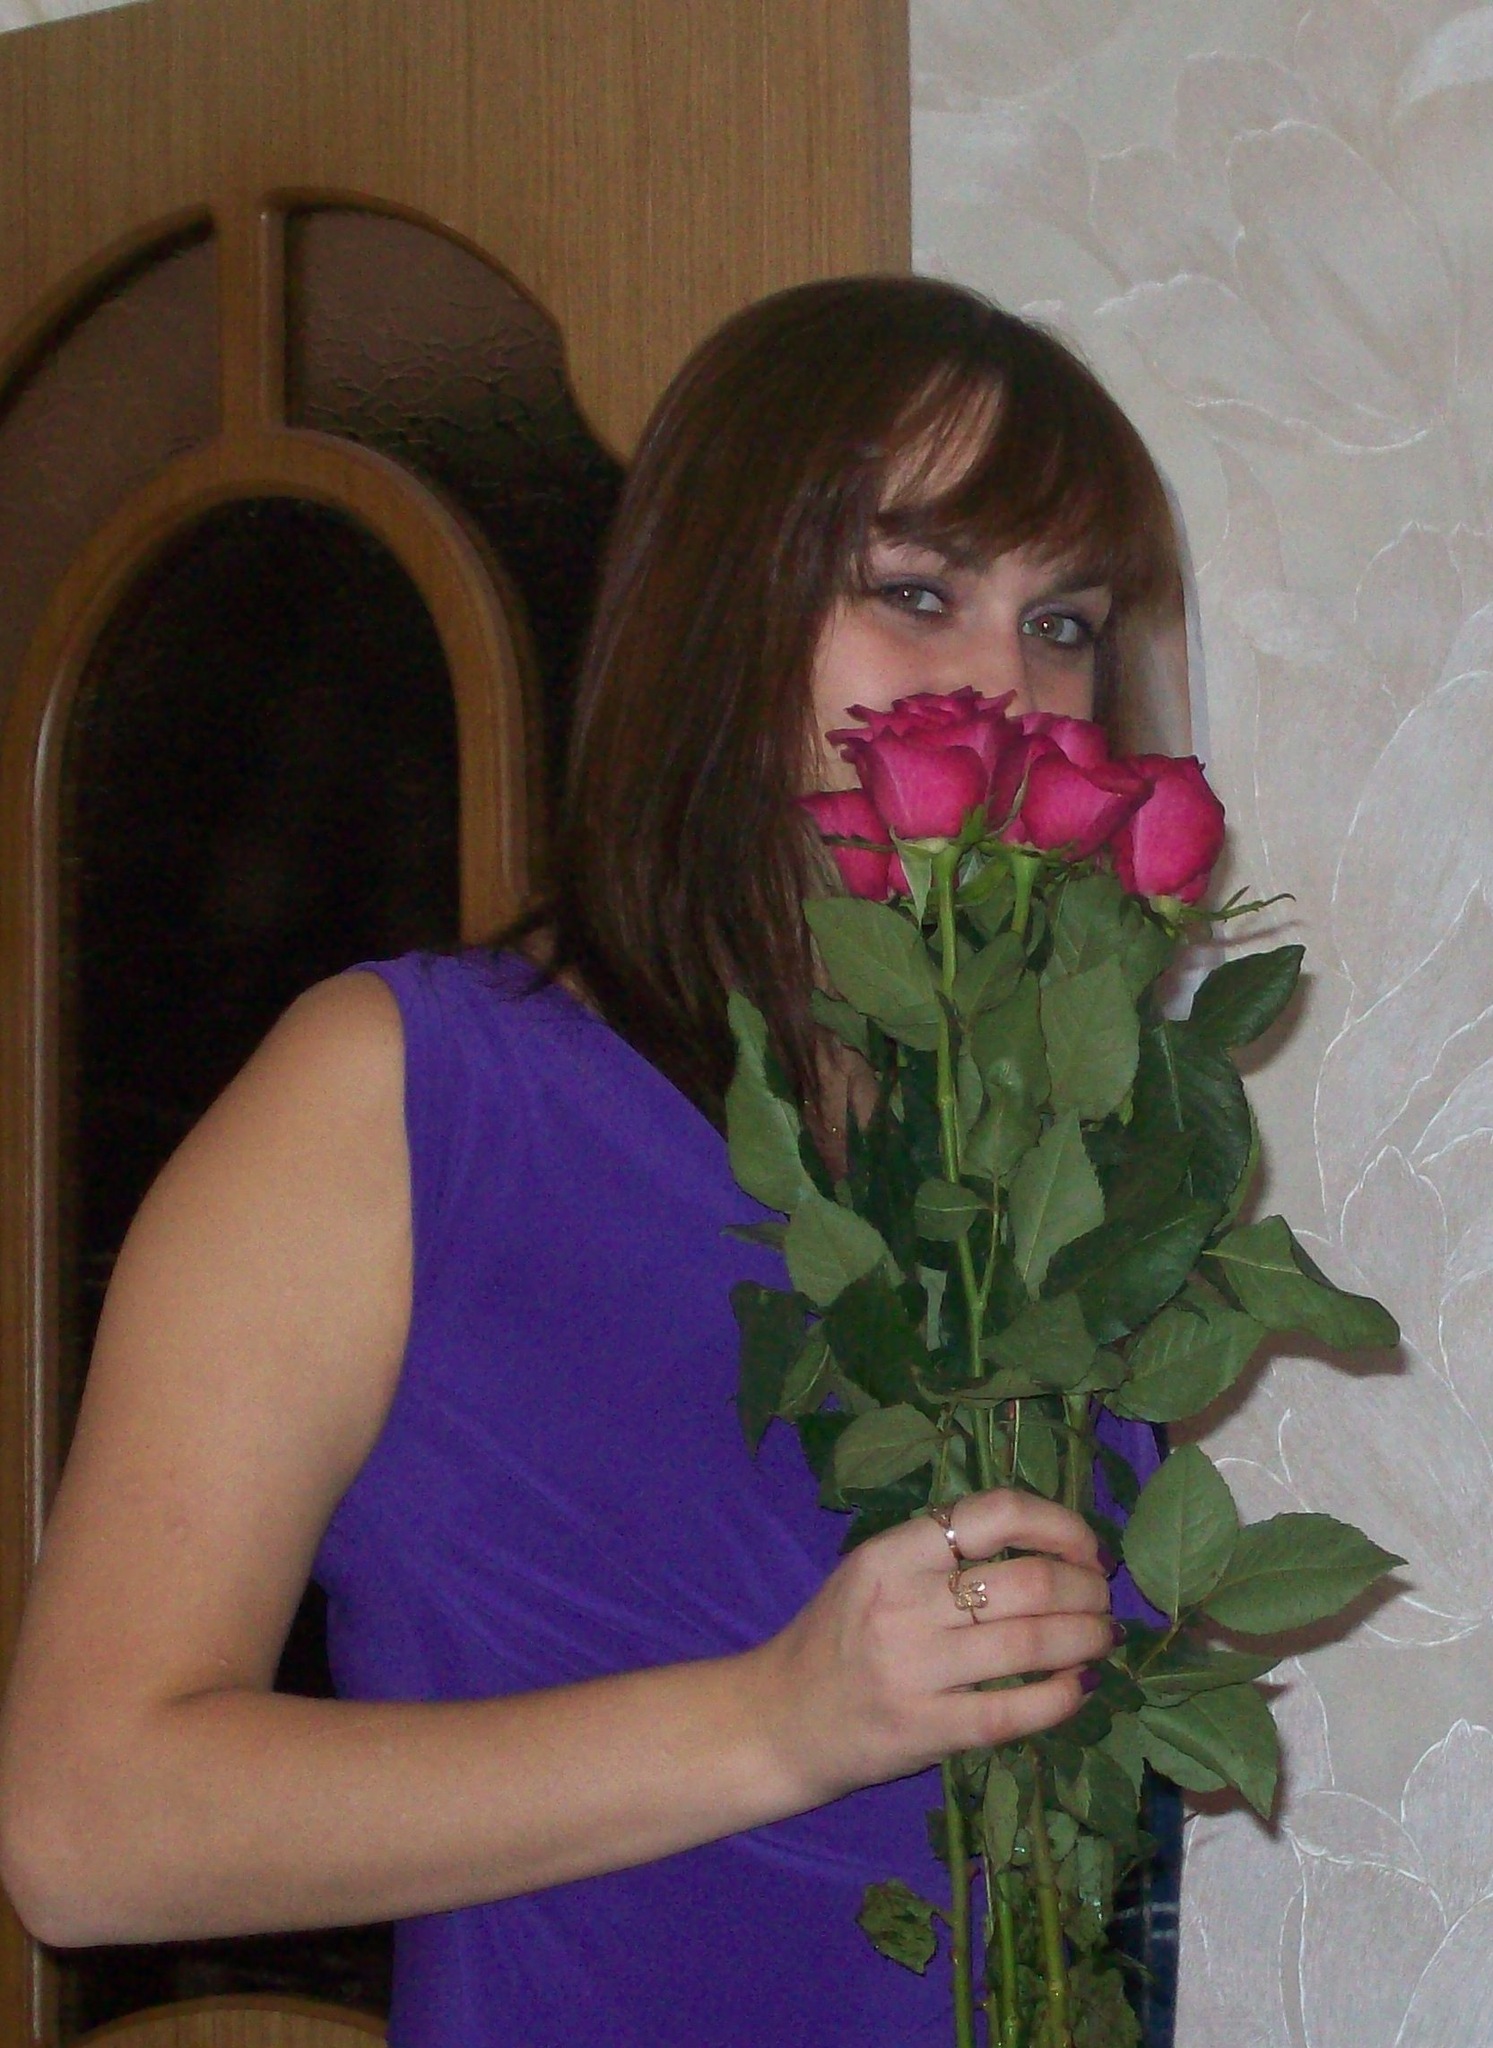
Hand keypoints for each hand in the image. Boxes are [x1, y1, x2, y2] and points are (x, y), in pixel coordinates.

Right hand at [748, 1489, 1111, 1809]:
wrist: (778, 1720)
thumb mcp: (872, 1571)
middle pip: (1029, 1581)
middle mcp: (902, 1604)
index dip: (1059, 1524)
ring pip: (1031, 1642)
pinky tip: (1078, 1689)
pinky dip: (1060, 1698)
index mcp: (890, 1553)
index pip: (995, 1513)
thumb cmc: (836, 1637)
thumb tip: (1049, 1542)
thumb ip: (941, 1552)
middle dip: (1087, 1588)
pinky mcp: (924, 1730)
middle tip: (1102, 1599)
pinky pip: (1013, 1712)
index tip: (1086, 1547)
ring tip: (1103, 1638)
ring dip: (1086, 1638)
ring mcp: (913, 1670)